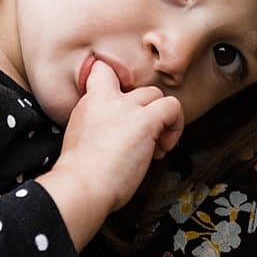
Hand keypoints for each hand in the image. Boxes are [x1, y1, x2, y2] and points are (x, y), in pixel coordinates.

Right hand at [37, 60, 183, 246]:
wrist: (82, 186)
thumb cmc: (82, 174)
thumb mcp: (81, 138)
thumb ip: (98, 125)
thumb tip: (117, 133)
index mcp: (90, 102)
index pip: (103, 70)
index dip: (120, 84)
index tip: (127, 111)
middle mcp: (107, 98)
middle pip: (136, 87)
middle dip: (145, 110)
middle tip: (143, 138)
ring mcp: (127, 107)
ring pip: (156, 94)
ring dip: (161, 118)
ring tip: (156, 146)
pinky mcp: (146, 121)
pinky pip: (172, 107)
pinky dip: (176, 126)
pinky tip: (163, 148)